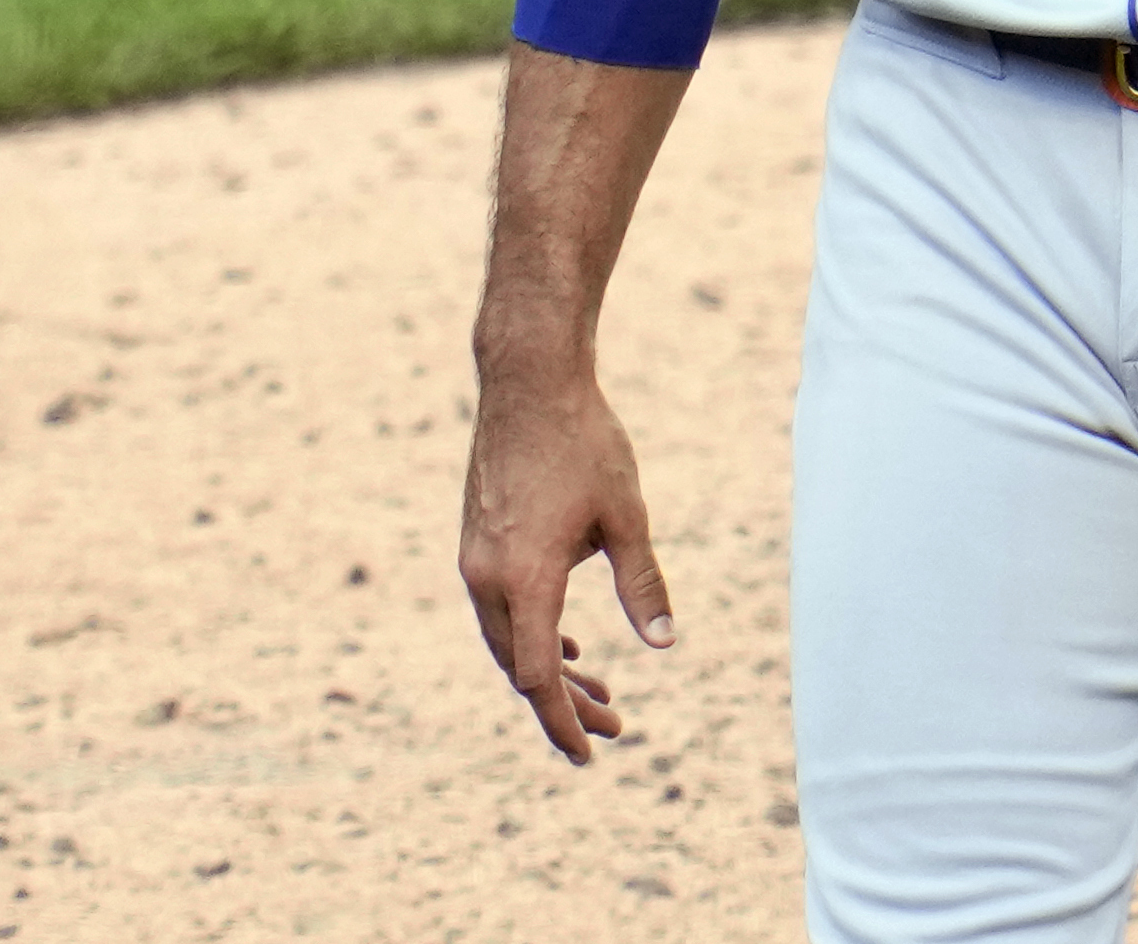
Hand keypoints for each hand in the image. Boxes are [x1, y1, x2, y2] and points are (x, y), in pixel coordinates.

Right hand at [459, 362, 674, 762]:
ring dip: (547, 668)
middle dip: (563, 702)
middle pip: (518, 666)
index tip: (592, 752)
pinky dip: (529, 634)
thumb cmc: (584, 444)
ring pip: (505, 639)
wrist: (528, 384)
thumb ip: (641, 583)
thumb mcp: (626, 516)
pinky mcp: (475, 541)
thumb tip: (663, 642)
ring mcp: (474, 559)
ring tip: (597, 687)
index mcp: (526, 579)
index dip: (562, 721)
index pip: (535, 678)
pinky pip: (498, 608)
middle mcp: (488, 577)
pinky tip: (566, 642)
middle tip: (615, 722)